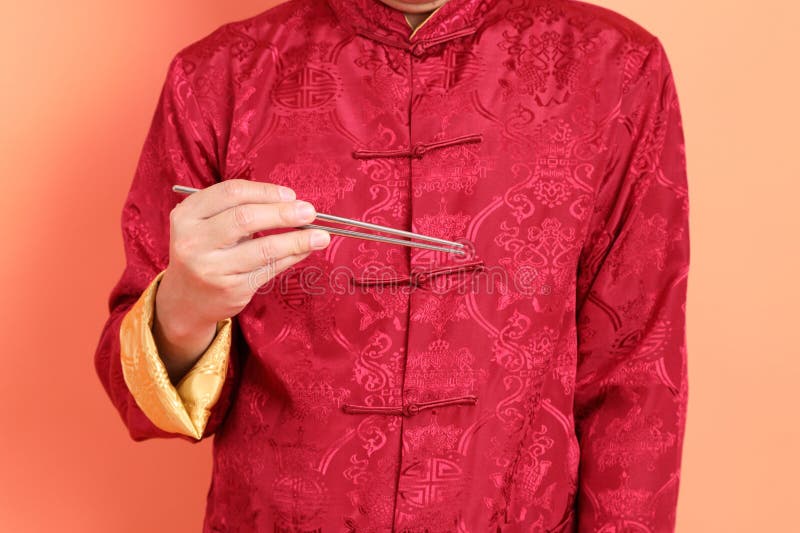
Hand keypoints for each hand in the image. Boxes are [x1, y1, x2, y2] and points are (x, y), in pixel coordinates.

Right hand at [153, 179, 329, 380]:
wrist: (186, 300)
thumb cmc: (205, 252)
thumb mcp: (206, 224)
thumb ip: (237, 209)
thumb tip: (291, 203)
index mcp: (186, 216)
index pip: (230, 193)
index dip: (265, 192)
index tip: (290, 194)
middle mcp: (194, 241)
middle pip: (245, 218)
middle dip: (283, 213)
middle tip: (309, 212)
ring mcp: (211, 268)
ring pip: (263, 248)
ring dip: (297, 240)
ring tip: (321, 235)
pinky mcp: (231, 289)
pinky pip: (270, 269)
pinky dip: (292, 257)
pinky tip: (305, 250)